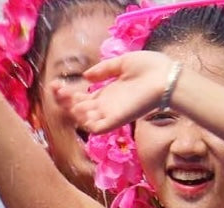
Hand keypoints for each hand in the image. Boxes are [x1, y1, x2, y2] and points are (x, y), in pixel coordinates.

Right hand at [57, 51, 173, 132]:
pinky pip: (95, 128)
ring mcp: (110, 114)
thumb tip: (86, 76)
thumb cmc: (150, 68)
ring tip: (68, 95)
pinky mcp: (115, 121)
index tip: (56, 84)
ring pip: (83, 120)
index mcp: (107, 94)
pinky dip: (85, 121)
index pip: (81, 98)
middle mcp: (106, 106)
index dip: (67, 93)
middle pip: (78, 108)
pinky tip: (80, 107)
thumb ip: (104, 69)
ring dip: (71, 110)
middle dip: (64, 100)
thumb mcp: (123, 63)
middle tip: (57, 88)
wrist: (167, 77)